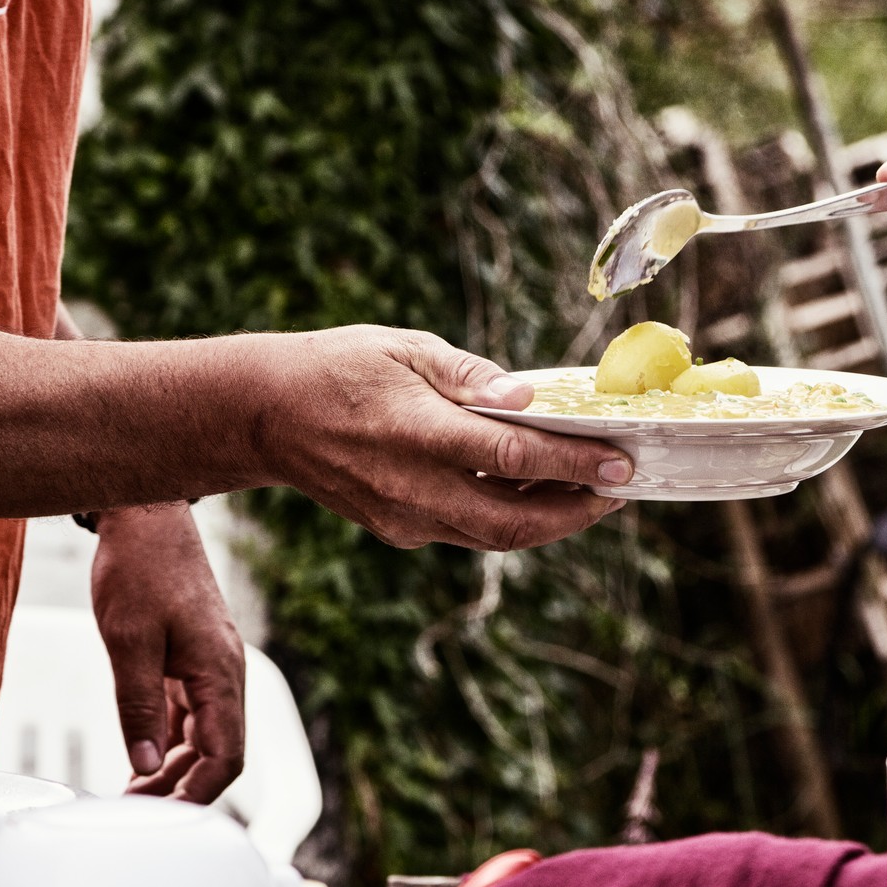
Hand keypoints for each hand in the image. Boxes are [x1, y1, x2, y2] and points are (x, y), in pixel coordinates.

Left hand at [91, 503, 245, 802]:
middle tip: (133, 817)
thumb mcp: (128, 639)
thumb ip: (138, 705)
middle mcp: (224, 675)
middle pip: (219, 754)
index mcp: (220, 673)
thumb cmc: (140, 569)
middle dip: (182, 792)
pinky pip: (189, 715)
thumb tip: (142, 766)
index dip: (197, 796)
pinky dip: (166, 742)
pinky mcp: (193, 660)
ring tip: (131, 798)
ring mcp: (210, 668)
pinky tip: (138, 758)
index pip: (226, 757)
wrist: (147, 517)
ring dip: (172, 770)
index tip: (160, 822)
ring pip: (204, 737)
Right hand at [263, 328, 631, 551]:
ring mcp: (404, 518)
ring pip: (494, 538)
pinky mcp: (398, 531)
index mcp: (417, 433)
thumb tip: (525, 398)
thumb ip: (469, 375)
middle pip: (514, 522)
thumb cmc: (337, 368)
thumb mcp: (404, 348)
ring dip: (549, 523)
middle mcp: (412, 487)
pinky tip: (535, 493)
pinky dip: (509, 519)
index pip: (514, 459)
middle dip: (576, 513)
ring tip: (588, 493)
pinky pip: (468, 533)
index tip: (620, 463)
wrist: (266, 416)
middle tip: (617, 490)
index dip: (574, 465)